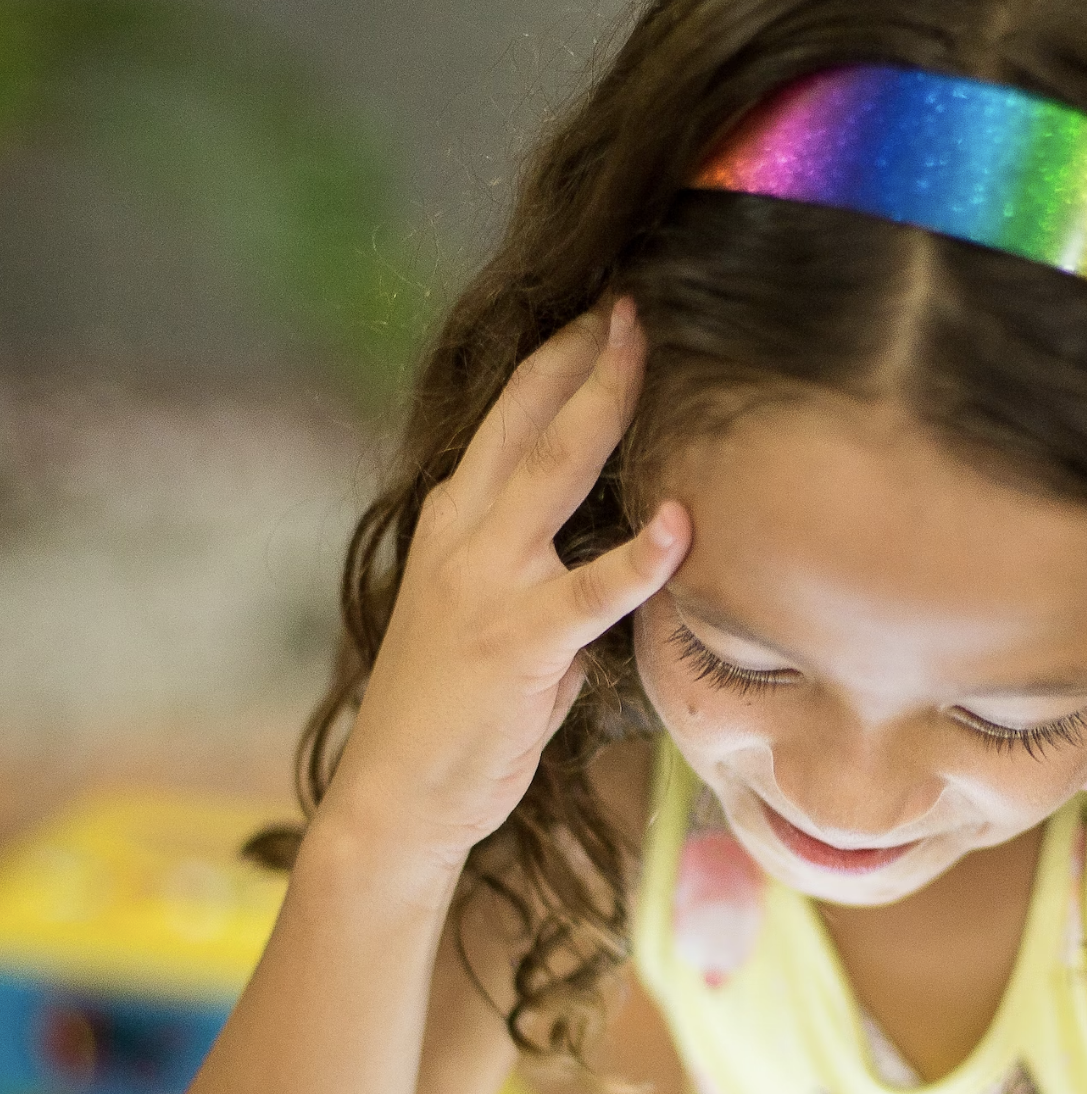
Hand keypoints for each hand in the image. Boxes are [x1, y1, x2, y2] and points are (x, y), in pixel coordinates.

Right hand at [318, 300, 689, 875]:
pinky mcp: (517, 642)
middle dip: (584, 353)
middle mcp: (465, 533)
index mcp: (456, 521)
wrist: (401, 794)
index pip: (509, 417)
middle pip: (531, 419)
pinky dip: (637, 559)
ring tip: (647, 350)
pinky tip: (678, 525)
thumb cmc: (457, 712)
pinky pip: (588, 593)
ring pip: (553, 472)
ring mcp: (487, 583)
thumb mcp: (494, 620)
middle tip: (633, 300)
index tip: (605, 311)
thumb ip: (547, 580)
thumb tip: (613, 564)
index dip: (558, 359)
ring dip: (604, 405)